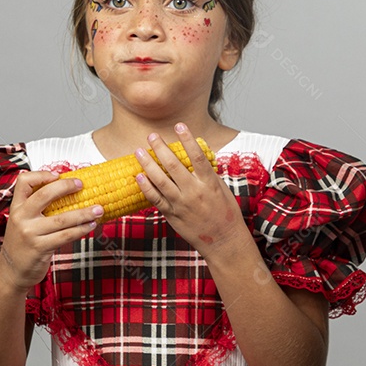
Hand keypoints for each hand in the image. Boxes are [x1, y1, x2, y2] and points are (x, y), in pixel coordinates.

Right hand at [0, 171, 100, 290]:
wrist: (12, 271)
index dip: (41, 175)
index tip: (58, 175)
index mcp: (16, 207)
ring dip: (84, 213)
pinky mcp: (40, 248)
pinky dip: (81, 229)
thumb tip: (69, 192)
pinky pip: (66, 235)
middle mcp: (20, 217)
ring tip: (98, 209)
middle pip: (44, 195)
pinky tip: (91, 225)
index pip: (23, 182)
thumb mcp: (23, 222)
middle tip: (82, 185)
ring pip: (61, 218)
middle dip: (66, 187)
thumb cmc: (23, 243)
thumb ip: (37, 208)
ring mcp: (29, 233)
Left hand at [135, 123, 244, 253]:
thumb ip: (208, 174)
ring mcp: (181, 204)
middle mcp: (194, 192)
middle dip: (161, 148)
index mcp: (209, 183)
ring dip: (148, 164)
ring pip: (160, 181)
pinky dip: (146, 187)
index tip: (179, 125)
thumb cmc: (226, 214)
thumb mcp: (222, 189)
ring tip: (139, 151)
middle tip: (151, 136)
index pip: (197, 156)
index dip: (187, 139)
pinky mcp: (172, 215)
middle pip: (173, 166)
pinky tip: (139, 176)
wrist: (223, 240)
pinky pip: (155, 199)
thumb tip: (197, 157)